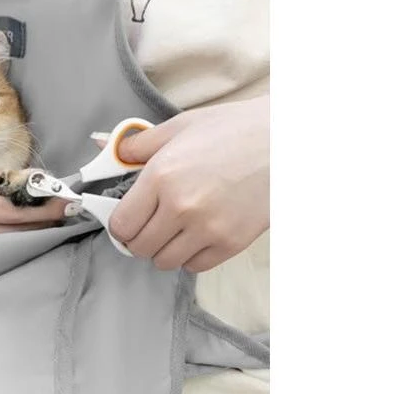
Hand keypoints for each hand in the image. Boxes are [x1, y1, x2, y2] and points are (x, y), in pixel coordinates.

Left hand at [108, 96, 268, 272]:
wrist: (287, 141)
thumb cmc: (233, 129)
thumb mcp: (179, 127)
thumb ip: (138, 144)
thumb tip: (107, 148)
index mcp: (161, 176)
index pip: (121, 224)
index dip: (119, 224)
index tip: (127, 219)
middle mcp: (180, 206)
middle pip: (139, 247)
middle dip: (139, 238)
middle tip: (149, 225)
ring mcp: (208, 228)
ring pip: (164, 261)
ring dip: (163, 250)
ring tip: (173, 230)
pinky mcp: (232, 242)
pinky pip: (195, 266)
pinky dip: (190, 256)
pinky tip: (196, 236)